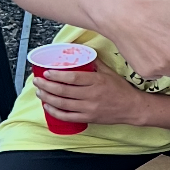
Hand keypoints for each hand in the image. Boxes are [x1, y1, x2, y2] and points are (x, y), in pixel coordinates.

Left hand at [33, 63, 149, 128]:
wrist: (132, 108)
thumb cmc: (121, 89)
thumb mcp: (110, 73)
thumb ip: (96, 63)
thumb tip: (84, 52)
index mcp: (97, 81)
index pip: (72, 78)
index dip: (56, 75)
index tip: (46, 72)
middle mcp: (92, 95)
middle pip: (63, 91)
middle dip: (46, 86)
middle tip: (37, 81)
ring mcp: (89, 108)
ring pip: (62, 104)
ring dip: (47, 98)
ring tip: (39, 92)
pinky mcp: (89, 118)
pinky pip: (68, 116)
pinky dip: (55, 112)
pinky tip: (48, 106)